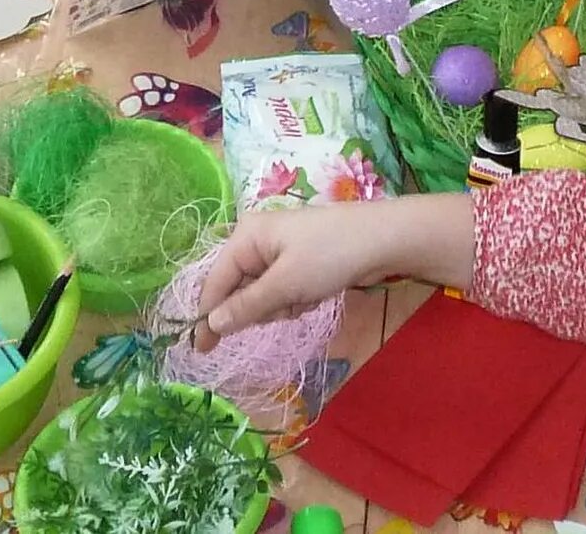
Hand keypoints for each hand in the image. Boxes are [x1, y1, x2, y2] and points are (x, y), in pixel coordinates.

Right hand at [195, 197, 473, 345]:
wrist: (383, 240)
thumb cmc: (329, 255)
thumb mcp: (286, 284)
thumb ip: (247, 306)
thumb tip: (212, 323)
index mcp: (246, 236)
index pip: (215, 281)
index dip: (208, 315)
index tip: (202, 350)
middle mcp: (256, 241)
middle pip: (239, 290)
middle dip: (262, 308)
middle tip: (290, 304)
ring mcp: (278, 251)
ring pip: (263, 296)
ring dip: (282, 306)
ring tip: (308, 295)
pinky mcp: (298, 262)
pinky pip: (283, 293)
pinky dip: (297, 300)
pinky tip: (317, 293)